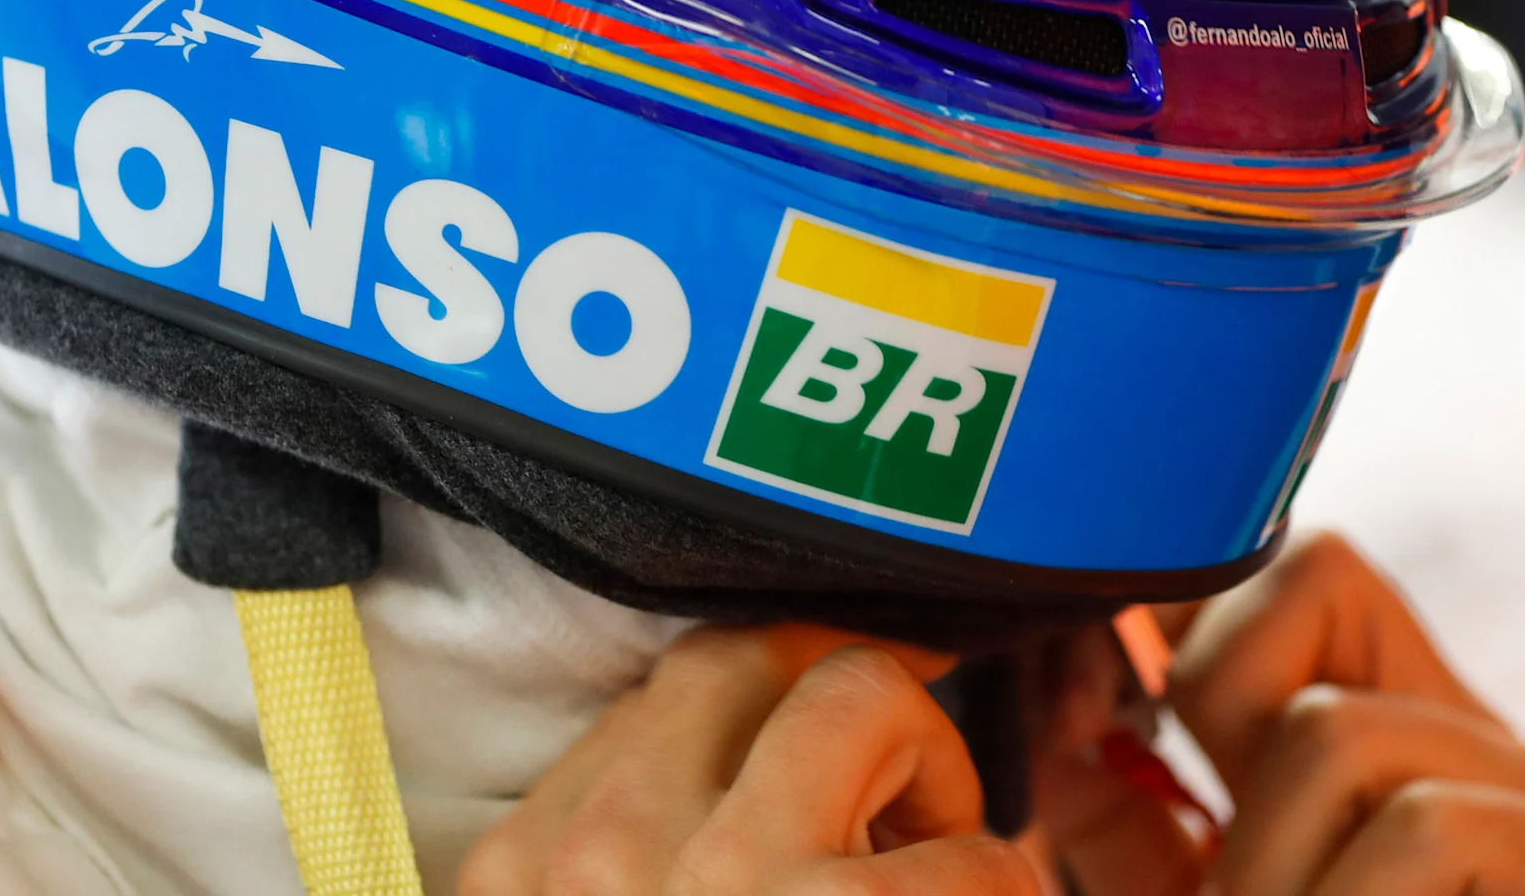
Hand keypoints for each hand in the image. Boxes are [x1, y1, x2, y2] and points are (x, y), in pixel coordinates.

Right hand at [459, 624, 1040, 895]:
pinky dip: (1002, 894)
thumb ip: (628, 843)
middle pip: (749, 652)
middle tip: (900, 811)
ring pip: (863, 692)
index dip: (767, 696)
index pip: (656, 690)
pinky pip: (983, 853)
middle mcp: (603, 858)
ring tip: (933, 882)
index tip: (830, 734)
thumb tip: (739, 734)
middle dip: (842, 703)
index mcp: (522, 868)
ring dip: (928, 786)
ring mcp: (722, 883)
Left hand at [1140, 532, 1524, 895]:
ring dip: (1267, 873)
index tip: (1107, 731)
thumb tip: (1066, 716)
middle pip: (1313, 605)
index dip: (1190, 627)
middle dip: (1219, 773)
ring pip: (1342, 734)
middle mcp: (1483, 745)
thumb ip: (1138, 828)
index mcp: (1397, 741)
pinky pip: (1427, 825)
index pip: (1303, 574)